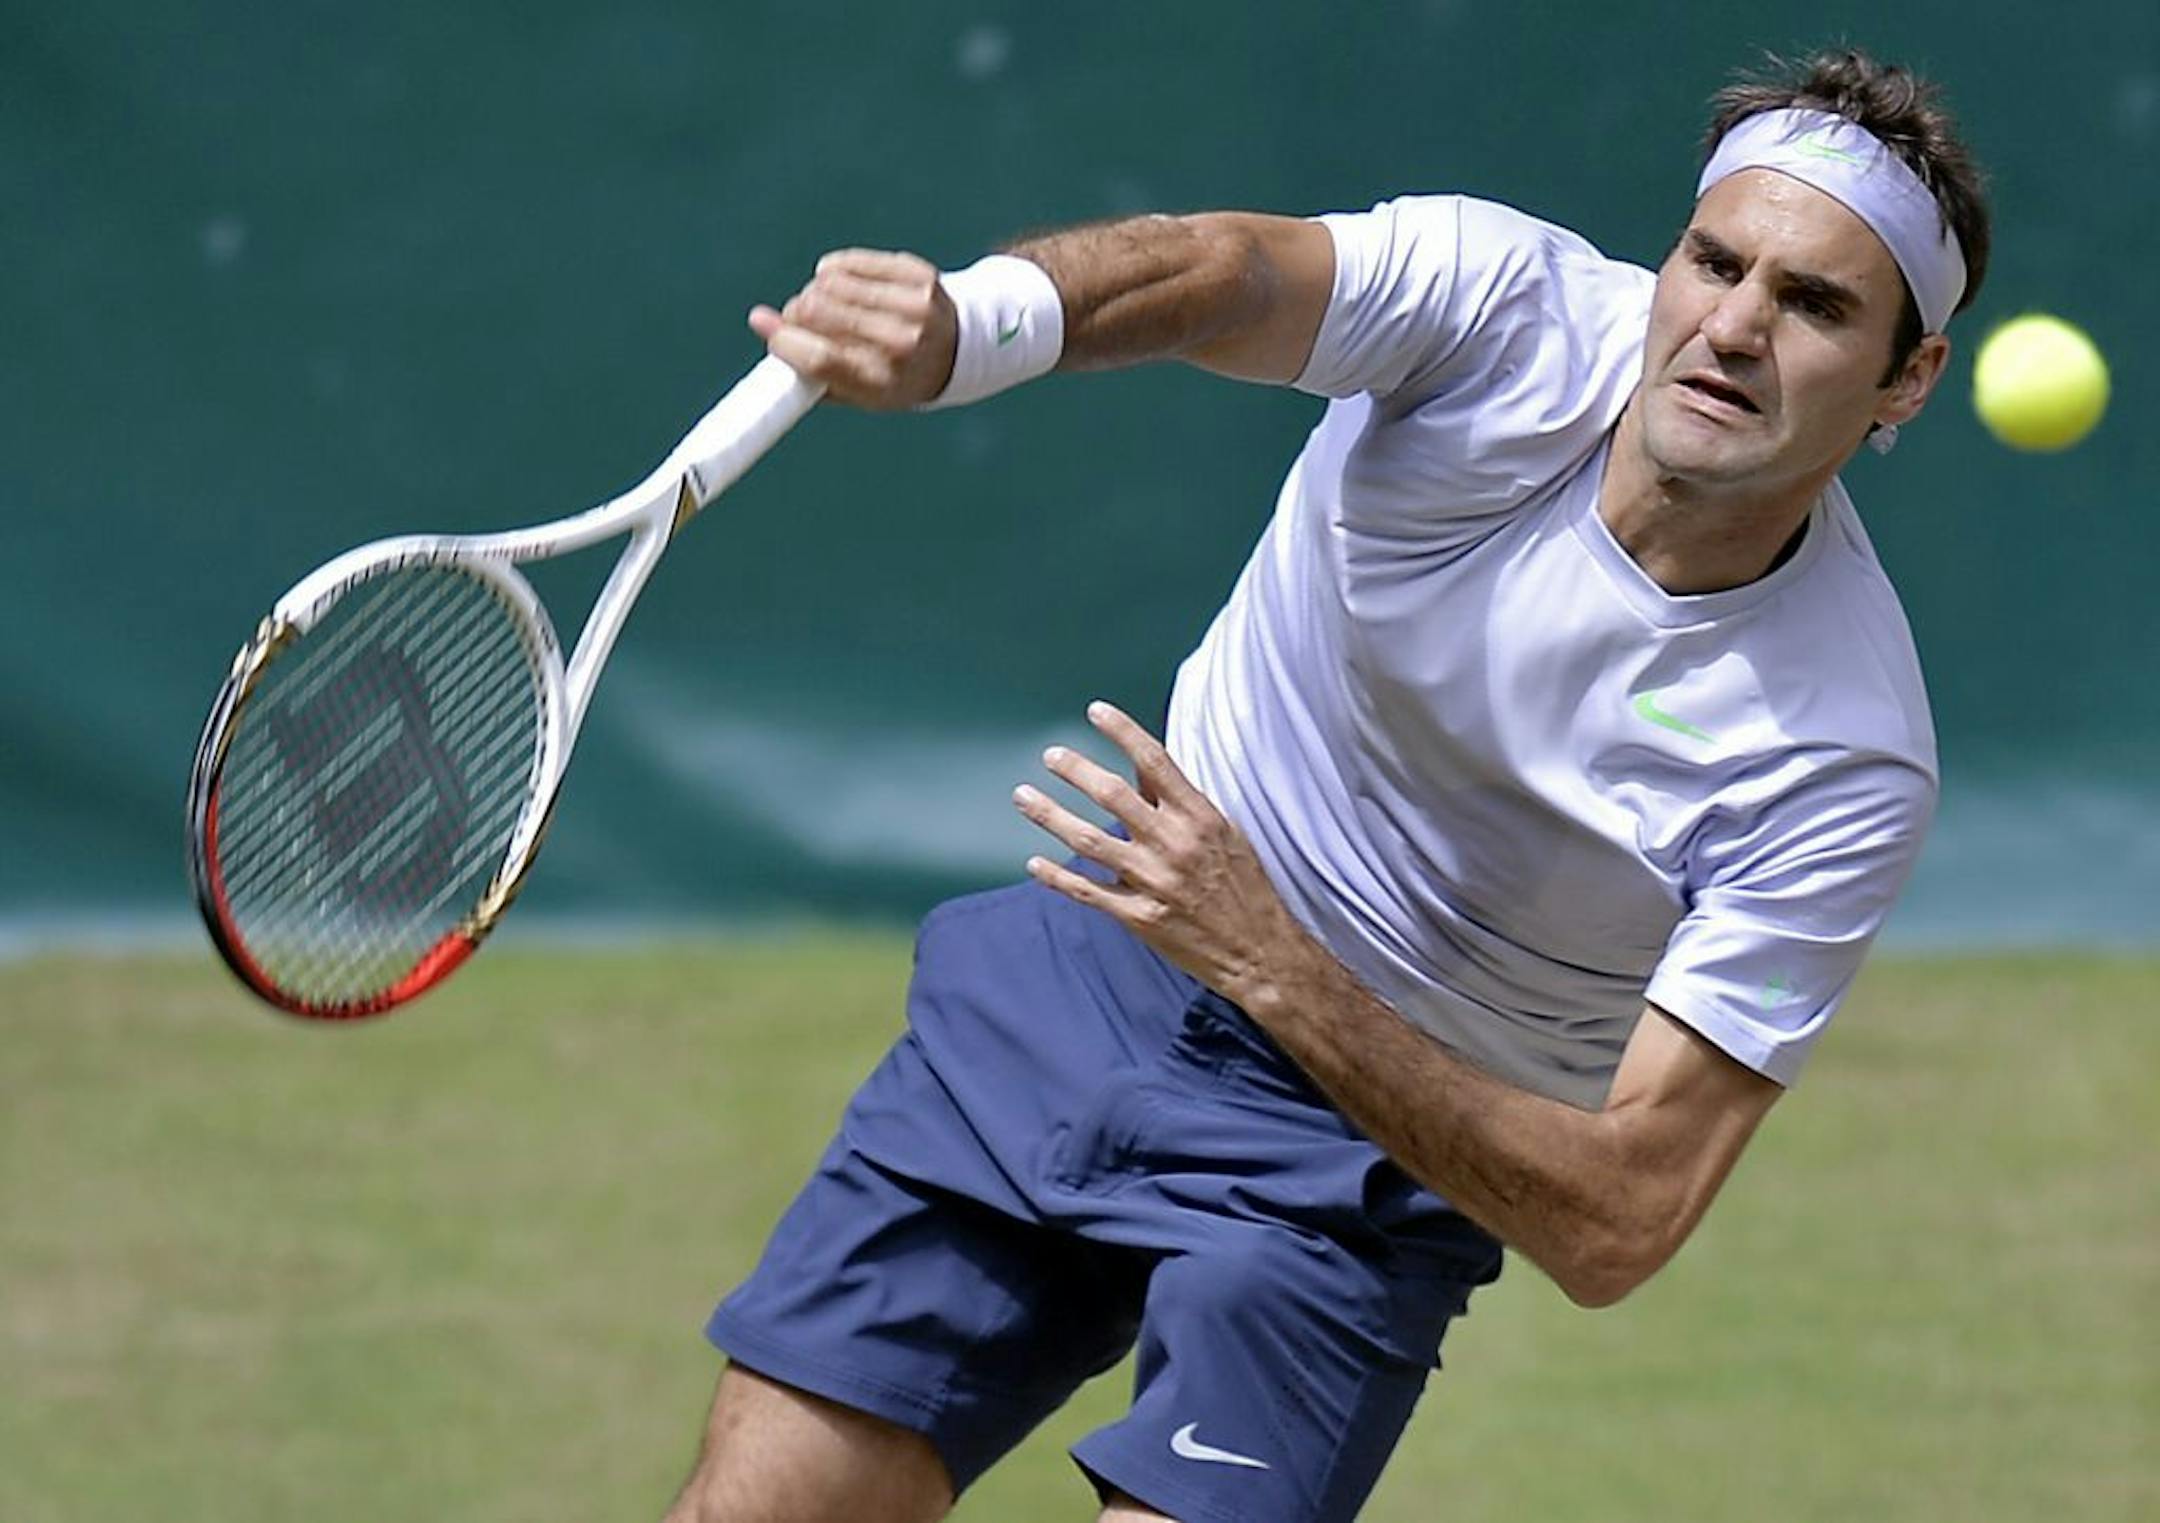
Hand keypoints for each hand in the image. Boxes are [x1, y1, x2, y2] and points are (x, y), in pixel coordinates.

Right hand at [749, 249, 957, 409]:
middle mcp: (902, 345)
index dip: (782, 339)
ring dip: (816, 291)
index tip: (764, 327)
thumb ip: (809, 371)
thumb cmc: (894, 376)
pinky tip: (841, 282)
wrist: (958, 351)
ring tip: (826, 303)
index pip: (819, 357)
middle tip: (799, 318)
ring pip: (830, 282)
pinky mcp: (917, 275)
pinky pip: (850, 261)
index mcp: (883, 384)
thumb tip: (760, 324)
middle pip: (818, 312)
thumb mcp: (858, 393)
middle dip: (796, 313)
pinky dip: (834, 270)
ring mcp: (914, 307)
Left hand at [1012, 701, 1314, 1005]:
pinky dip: (1058, 877)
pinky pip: (1089, 892)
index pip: (1155, 761)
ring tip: (1024, 797)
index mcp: (1199, 817)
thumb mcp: (1222, 832)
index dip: (1122, 731)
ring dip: (1051, 816)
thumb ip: (1178, 802)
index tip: (1095, 711)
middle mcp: (1174, 844)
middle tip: (1051, 756)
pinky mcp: (1140, 917)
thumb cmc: (1243, 886)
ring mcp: (1154, 882)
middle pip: (1113, 795)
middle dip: (1076, 771)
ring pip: (1090, 841)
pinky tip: (1034, 863)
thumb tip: (1140, 769)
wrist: (1259, 952)